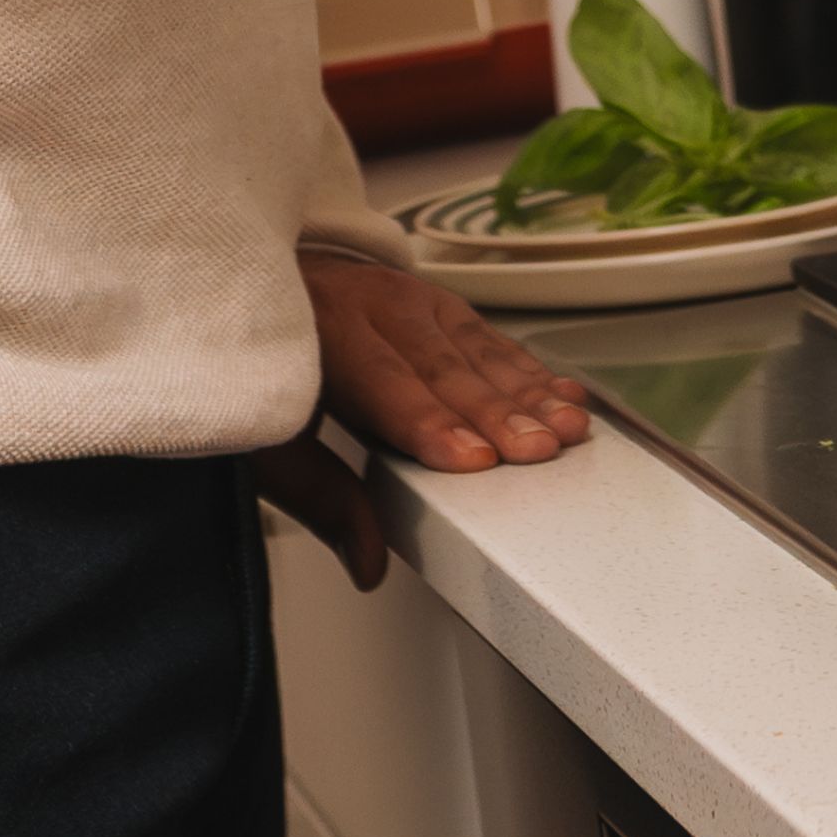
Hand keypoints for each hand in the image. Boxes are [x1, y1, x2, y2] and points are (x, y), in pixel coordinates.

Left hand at [254, 255, 596, 591]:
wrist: (270, 276)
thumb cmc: (271, 363)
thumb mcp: (269, 435)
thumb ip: (320, 495)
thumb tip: (368, 561)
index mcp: (326, 334)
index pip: (384, 384)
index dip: (431, 423)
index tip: (472, 457)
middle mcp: (376, 308)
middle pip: (442, 368)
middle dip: (496, 412)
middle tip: (538, 449)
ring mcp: (414, 300)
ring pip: (478, 349)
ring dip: (529, 391)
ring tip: (567, 425)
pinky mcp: (441, 304)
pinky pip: (491, 338)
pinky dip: (530, 369)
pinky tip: (562, 392)